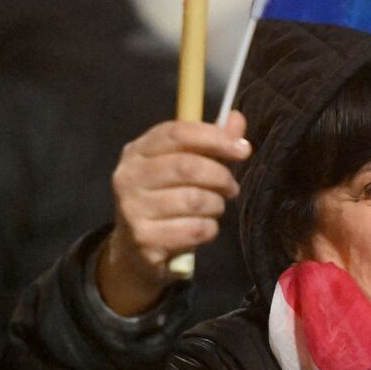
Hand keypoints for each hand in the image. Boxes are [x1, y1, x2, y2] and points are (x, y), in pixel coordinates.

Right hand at [98, 111, 251, 315]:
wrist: (135, 251)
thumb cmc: (165, 200)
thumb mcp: (183, 167)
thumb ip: (210, 143)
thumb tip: (236, 119)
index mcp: (137, 151)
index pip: (176, 133)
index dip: (213, 137)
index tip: (242, 149)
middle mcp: (129, 177)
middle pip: (187, 166)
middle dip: (220, 176)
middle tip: (231, 188)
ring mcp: (132, 209)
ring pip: (194, 200)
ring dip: (216, 205)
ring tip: (215, 208)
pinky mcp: (144, 240)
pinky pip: (194, 229)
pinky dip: (209, 229)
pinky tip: (204, 228)